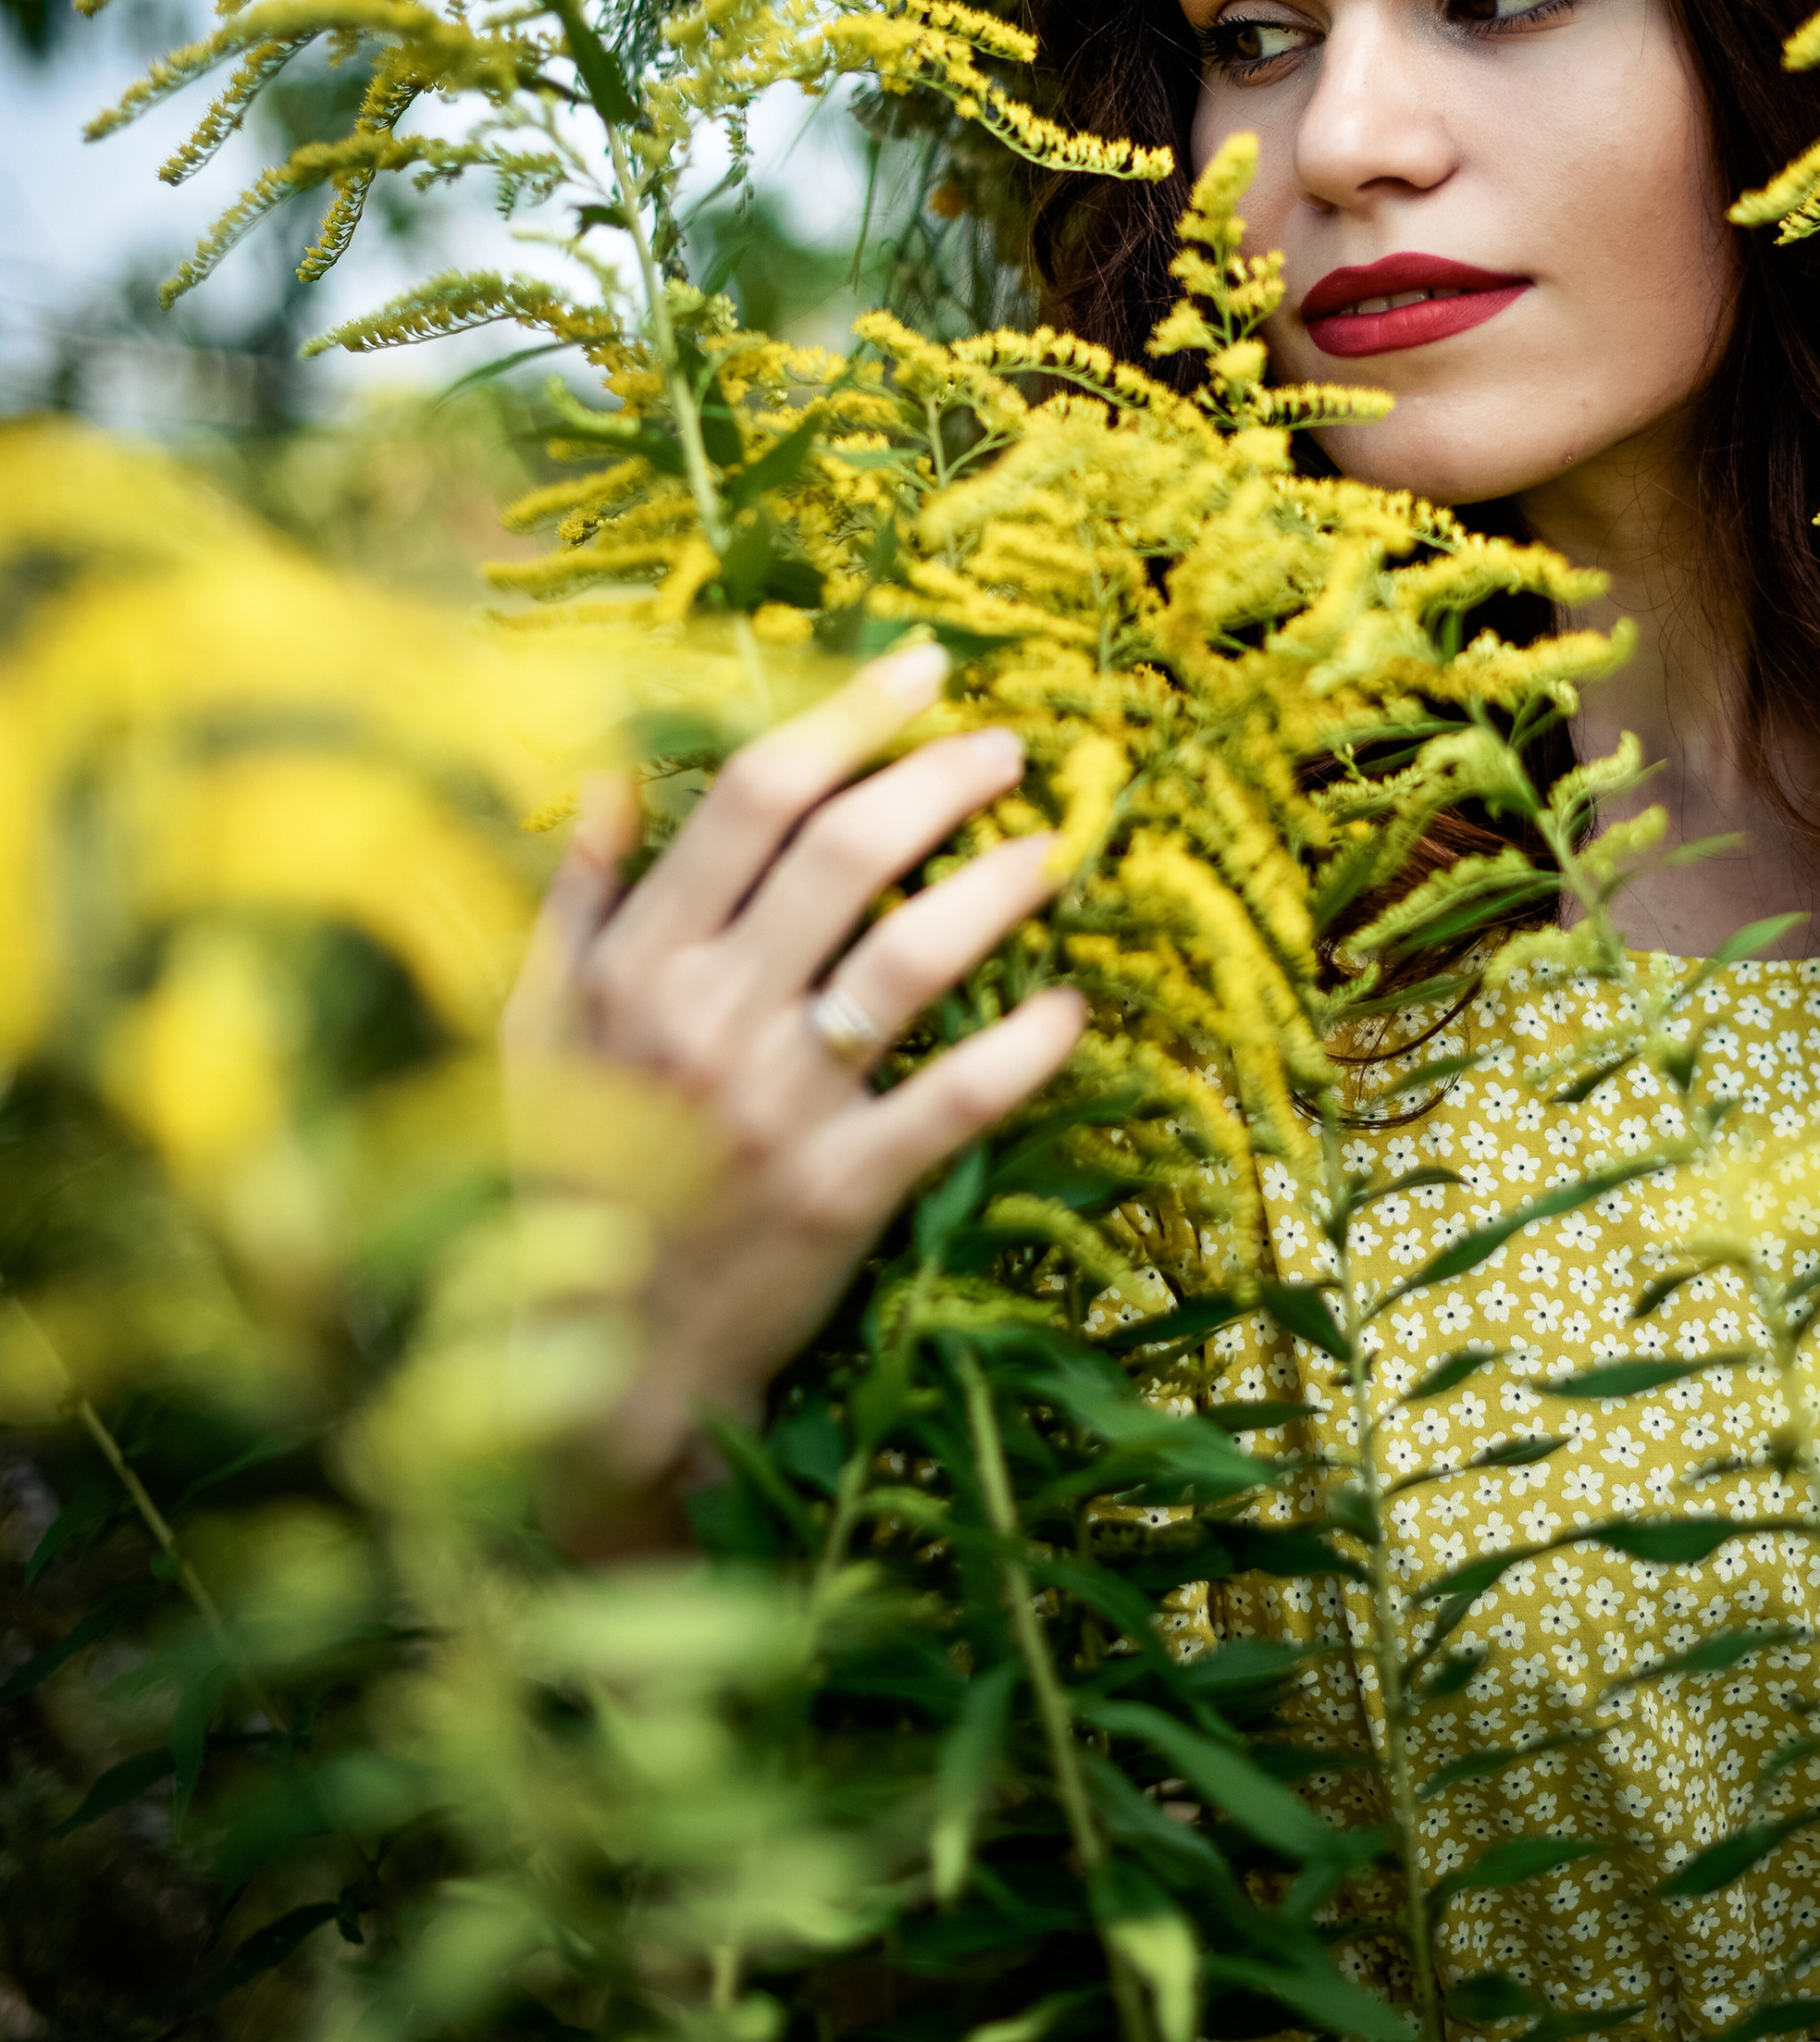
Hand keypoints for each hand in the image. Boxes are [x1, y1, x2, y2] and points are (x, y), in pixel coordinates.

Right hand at [508, 641, 1084, 1520]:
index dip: (845, 717)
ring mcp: (776, 1105)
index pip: (750, 798)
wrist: (588, 1374)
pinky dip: (1022, 1050)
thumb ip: (571, 902)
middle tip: (1009, 747)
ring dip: (995, 888)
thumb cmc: (561, 1184)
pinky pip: (952, 1101)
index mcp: (633, 964)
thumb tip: (600, 775)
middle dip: (940, 780)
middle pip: (844, 853)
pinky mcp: (838, 1193)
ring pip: (910, 958)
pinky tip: (1069, 1009)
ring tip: (1054, 850)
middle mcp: (705, 1017)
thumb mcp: (528, 1033)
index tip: (920, 667)